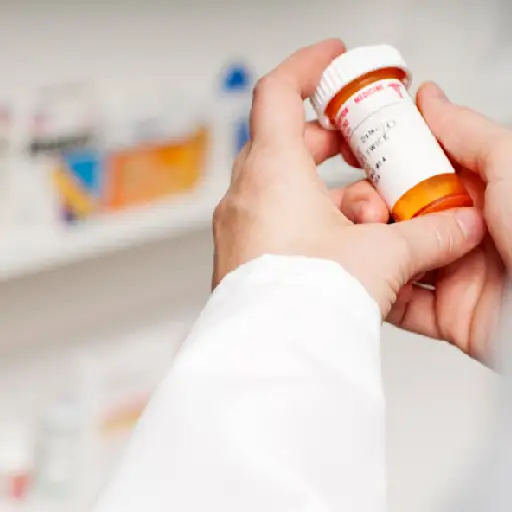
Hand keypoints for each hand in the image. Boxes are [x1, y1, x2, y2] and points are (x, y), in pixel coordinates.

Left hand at [212, 39, 483, 320]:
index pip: (278, 92)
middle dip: (328, 140)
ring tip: (361, 208)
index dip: (307, 67)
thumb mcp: (378, 258)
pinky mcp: (243, 254)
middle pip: (284, 140)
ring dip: (322, 187)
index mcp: (272, 172)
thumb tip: (457, 227)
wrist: (269, 356)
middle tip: (360, 146)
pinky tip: (336, 243)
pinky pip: (272, 217)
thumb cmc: (303, 303)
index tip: (333, 60)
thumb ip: (426, 237)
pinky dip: (304, 217)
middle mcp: (246, 194)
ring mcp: (240, 225)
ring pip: (280, 184)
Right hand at [385, 83, 509, 364]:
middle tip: (366, 202)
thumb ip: (467, 133)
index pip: (422, 168)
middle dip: (373, 203)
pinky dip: (385, 291)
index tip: (360, 147)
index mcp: (482, 193)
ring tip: (370, 237)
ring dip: (374, 246)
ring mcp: (455, 273)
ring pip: (396, 256)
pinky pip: (405, 304)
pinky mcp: (448, 316)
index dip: (388, 157)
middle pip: (400, 212)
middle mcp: (464, 231)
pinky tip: (374, 275)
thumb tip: (430, 101)